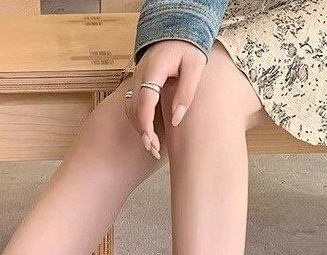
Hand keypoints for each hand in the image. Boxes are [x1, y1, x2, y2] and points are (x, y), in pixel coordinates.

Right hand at [125, 40, 205, 158]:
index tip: (150, 142)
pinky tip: (149, 130)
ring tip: (152, 145)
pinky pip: (133, 105)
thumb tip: (177, 119)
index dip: (146, 124)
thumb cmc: (188, 48)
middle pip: (134, 110)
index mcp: (153, 70)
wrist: (176, 30)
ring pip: (131, 109)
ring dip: (140, 128)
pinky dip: (139, 120)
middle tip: (154, 151)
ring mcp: (135, 79)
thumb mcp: (195, 67)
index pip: (145, 102)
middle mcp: (139, 76)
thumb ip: (186, 93)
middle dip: (142, 132)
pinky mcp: (137, 83)